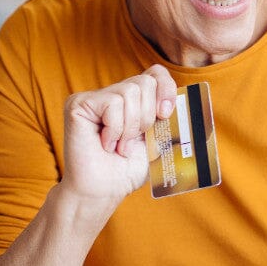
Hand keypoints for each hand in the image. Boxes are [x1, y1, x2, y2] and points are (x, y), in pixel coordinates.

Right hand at [60, 64, 176, 203]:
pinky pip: (112, 103)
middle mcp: (112, 94)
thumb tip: (188, 102)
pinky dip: (115, 129)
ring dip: (131, 127)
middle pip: (145, 82)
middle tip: (133, 141)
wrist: (104, 191)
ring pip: (130, 92)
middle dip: (147, 117)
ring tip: (119, 146)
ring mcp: (94, 97)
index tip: (166, 114)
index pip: (155, 74)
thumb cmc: (128, 170)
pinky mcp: (78, 104)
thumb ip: (170, 120)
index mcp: (133, 101)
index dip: (166, 88)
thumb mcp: (158, 142)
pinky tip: (105, 144)